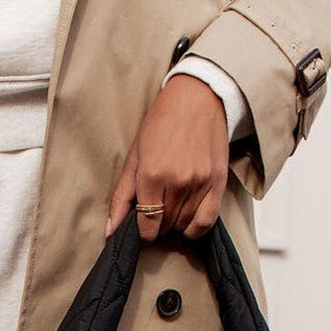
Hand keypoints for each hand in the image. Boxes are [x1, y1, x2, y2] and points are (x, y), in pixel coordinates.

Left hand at [106, 74, 229, 244]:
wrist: (197, 98)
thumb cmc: (162, 123)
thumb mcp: (134, 157)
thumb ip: (122, 197)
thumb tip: (111, 231)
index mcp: (153, 175)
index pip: (148, 225)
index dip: (143, 233)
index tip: (142, 228)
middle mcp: (178, 182)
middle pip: (165, 226)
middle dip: (157, 225)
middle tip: (155, 209)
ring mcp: (200, 184)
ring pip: (184, 225)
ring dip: (175, 223)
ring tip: (171, 205)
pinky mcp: (218, 183)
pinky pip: (206, 222)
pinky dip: (195, 227)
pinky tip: (187, 217)